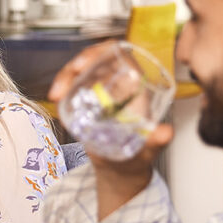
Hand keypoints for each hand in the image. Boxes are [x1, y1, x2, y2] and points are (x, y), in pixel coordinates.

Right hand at [48, 41, 173, 207]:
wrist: (121, 170)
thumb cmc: (138, 157)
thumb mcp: (147, 149)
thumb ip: (156, 142)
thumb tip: (166, 133)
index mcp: (136, 88)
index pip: (120, 55)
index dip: (101, 52)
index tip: (85, 64)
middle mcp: (118, 85)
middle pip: (96, 58)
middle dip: (76, 64)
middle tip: (63, 84)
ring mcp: (101, 91)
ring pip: (81, 70)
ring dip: (65, 76)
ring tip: (57, 94)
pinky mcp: (87, 100)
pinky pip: (73, 85)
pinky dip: (62, 87)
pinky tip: (56, 98)